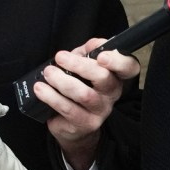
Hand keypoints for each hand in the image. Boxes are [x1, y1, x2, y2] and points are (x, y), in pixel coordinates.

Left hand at [37, 37, 139, 169]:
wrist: (73, 125)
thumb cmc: (79, 88)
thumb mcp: (83, 66)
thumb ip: (88, 52)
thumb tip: (94, 44)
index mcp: (115, 76)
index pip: (129, 67)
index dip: (118, 61)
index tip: (101, 56)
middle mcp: (112, 94)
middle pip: (104, 78)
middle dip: (79, 65)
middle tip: (60, 57)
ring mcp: (101, 110)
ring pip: (85, 94)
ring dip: (62, 81)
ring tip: (48, 73)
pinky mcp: (86, 123)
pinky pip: (69, 109)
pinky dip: (52, 97)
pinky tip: (41, 89)